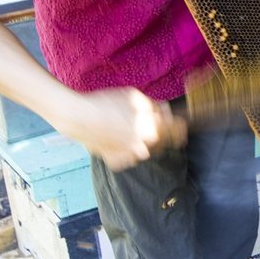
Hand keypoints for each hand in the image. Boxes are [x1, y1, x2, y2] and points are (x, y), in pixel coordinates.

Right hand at [52, 87, 186, 171]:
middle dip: (158, 131)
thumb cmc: (106, 103)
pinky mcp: (116, 161)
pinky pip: (128, 155)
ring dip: (141, 140)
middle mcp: (143, 148)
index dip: (180, 126)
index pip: (176, 131)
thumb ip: (155, 106)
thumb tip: (166, 111)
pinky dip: (125, 148)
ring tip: (125, 126)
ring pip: (144, 149)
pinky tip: (114, 135)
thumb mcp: (134, 96)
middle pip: (160, 141)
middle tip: (147, 121)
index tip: (182, 125)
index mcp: (151, 132)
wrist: (76, 116)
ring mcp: (128, 157)